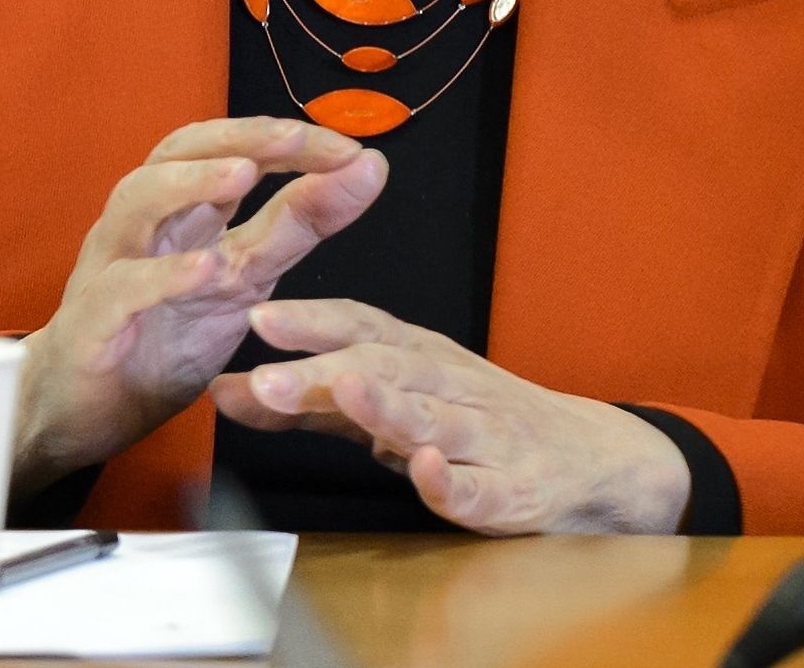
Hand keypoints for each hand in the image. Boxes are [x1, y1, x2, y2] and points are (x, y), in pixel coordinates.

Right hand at [10, 118, 387, 490]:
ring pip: (136, 200)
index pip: (226, 148)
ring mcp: (111, 266)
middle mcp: (142, 224)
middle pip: (174, 152)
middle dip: (236, 137)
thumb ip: (297, 226)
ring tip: (242, 176)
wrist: (86, 412)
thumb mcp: (245, 280)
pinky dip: (162, 274)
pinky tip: (205, 268)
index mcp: (180, 212)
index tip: (345, 147)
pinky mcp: (93, 320)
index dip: (281, 139)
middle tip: (295, 138)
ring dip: (189, 183)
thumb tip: (367, 167)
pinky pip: (121, 287)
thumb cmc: (160, 336)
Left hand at [208, 298, 691, 534]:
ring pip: (432, 416)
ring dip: (388, 405)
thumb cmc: (467, 418)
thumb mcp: (381, 401)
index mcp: (413, 354)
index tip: (255, 315)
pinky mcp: (512, 488)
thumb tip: (219, 387)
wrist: (583, 458)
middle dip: (326, 366)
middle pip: (385, 365)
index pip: (357, 323)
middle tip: (268, 373)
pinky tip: (429, 470)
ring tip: (345, 389)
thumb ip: (304, 398)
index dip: (308, 320)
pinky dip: (454, 478)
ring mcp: (483, 434)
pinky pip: (481, 485)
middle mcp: (446, 383)